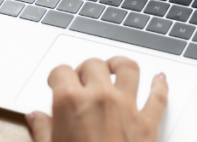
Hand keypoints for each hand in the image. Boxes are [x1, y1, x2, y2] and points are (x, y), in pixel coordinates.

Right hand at [26, 57, 167, 141]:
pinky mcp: (149, 123)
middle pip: (94, 65)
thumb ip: (42, 131)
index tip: (57, 81)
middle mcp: (100, 98)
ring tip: (115, 67)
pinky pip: (158, 96)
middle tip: (82, 78)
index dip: (57, 76)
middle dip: (86, 69)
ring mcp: (127, 108)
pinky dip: (160, 85)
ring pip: (128, 69)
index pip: (61, 71)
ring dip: (120, 65)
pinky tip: (159, 79)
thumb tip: (35, 118)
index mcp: (70, 103)